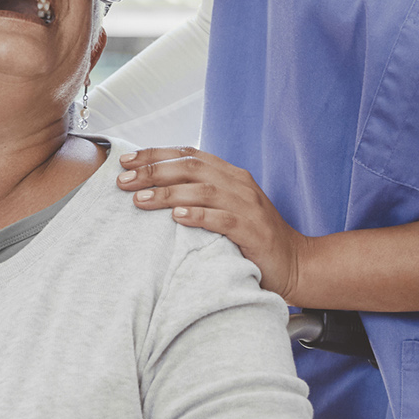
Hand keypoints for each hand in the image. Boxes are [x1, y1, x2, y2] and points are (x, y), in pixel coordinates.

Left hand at [117, 146, 308, 300]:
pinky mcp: (253, 231)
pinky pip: (223, 219)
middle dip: (153, 171)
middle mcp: (239, 184)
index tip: (126, 161)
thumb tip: (155, 188)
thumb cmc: (253, 237)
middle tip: (123, 181)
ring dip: (167, 194)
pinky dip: (198, 215)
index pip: (188, 155)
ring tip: (139, 199)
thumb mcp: (227, 207)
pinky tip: (176, 218)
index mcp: (230, 174)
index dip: (156, 154)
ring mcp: (248, 206)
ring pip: (203, 190)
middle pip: (190, 168)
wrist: (296, 263)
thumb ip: (200, 193)